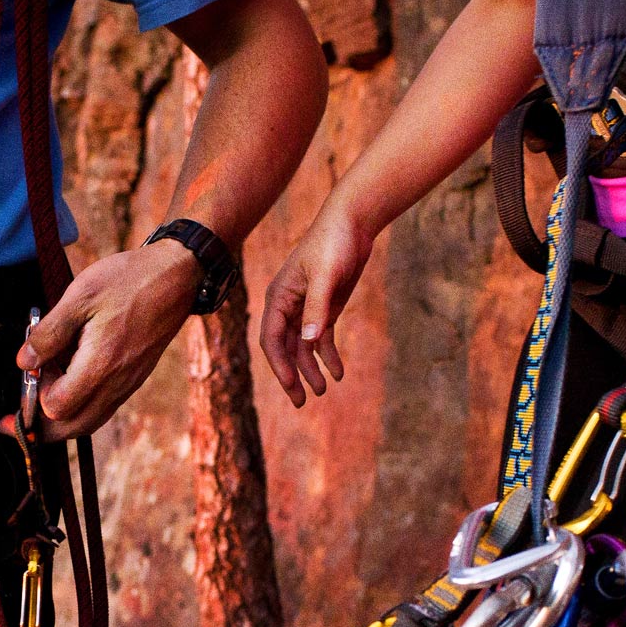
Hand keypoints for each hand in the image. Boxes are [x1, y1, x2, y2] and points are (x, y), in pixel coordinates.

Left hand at [13, 241, 199, 439]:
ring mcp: (127, 385)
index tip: (31, 370)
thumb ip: (49, 334)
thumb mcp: (80, 297)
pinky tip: (69, 378)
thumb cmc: (129, 280)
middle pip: (72, 429)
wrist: (176, 277)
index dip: (34, 396)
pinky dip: (79, 405)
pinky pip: (102, 407)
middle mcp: (117, 384)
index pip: (57, 408)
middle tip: (16, 414)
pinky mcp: (133, 379)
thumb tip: (23, 363)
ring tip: (41, 393)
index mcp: (101, 365)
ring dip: (60, 418)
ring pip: (88, 422)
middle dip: (40, 427)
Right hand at [259, 205, 368, 406]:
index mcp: (279, 297)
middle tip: (300, 402)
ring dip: (311, 368)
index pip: (272, 338)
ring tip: (323, 390)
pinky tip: (338, 372)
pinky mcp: (324, 308)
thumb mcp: (325, 276)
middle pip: (284, 348)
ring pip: (303, 347)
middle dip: (292, 375)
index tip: (291, 385)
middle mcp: (288, 305)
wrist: (353, 224)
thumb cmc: (334, 244)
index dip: (280, 365)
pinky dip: (328, 356)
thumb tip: (308, 342)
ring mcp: (306, 308)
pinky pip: (321, 339)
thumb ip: (316, 308)